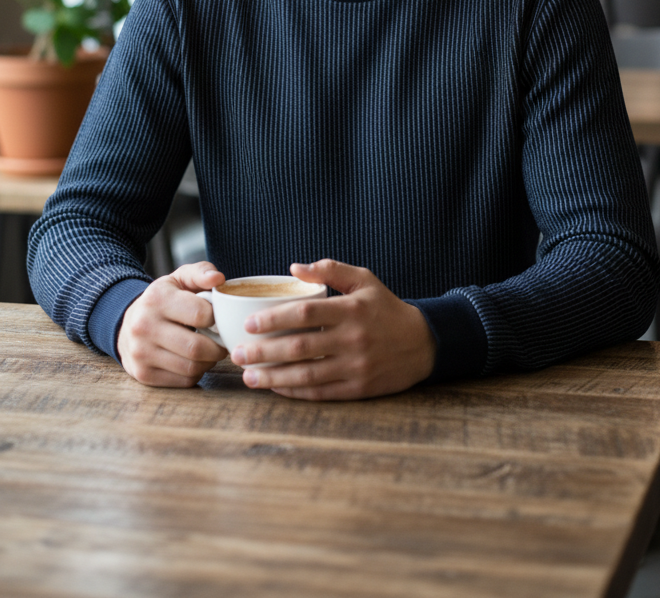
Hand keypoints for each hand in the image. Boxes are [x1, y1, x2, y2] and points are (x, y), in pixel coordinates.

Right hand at [117, 261, 227, 387]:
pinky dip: (196, 373)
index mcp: (156, 299)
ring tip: (209, 351)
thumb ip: (201, 273)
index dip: (217, 318)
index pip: (201, 314)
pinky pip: (183, 381)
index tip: (217, 319)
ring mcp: (141, 353)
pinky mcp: (143, 374)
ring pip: (191, 367)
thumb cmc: (163, 300)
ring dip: (209, 362)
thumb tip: (218, 279)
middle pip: (196, 347)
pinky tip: (193, 361)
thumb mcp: (179, 279)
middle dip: (217, 347)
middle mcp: (144, 326)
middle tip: (221, 342)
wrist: (127, 324)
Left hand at [233, 259, 436, 400]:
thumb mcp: (364, 280)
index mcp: (351, 309)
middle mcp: (352, 339)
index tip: (249, 323)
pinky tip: (275, 387)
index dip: (274, 319)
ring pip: (306, 374)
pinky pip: (320, 392)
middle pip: (300, 347)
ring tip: (248, 376)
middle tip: (238, 353)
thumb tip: (293, 268)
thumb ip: (330, 269)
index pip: (306, 313)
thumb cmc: (385, 308)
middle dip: (264, 352)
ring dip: (273, 377)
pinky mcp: (358, 389)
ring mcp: (355, 366)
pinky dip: (294, 391)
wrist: (422, 343)